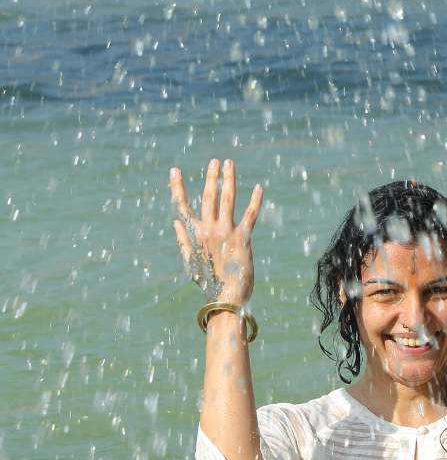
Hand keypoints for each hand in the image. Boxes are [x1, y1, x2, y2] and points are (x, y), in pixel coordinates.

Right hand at [169, 158, 262, 305]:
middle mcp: (209, 230)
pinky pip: (250, 215)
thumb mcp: (191, 262)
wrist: (225, 298)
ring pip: (227, 200)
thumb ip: (183, 240)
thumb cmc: (209, 283)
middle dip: (211, 177)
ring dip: (228, 180)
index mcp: (195, 235)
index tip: (175, 171)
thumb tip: (176, 222)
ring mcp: (226, 233)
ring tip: (230, 164)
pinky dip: (255, 201)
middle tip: (215, 161)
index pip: (183, 207)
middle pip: (209, 197)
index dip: (178, 188)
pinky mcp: (243, 239)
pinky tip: (259, 187)